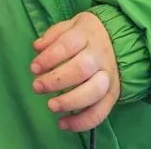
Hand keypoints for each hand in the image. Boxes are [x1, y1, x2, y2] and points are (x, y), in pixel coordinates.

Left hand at [31, 11, 120, 131]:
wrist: (117, 40)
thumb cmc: (85, 35)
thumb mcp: (69, 25)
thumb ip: (52, 35)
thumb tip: (37, 48)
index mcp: (87, 34)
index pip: (67, 45)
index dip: (49, 57)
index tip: (33, 68)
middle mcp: (100, 56)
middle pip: (81, 69)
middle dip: (56, 81)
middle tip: (37, 87)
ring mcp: (108, 76)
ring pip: (94, 91)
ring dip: (70, 102)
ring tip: (50, 106)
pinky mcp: (113, 94)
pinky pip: (101, 112)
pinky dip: (82, 122)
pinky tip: (63, 124)